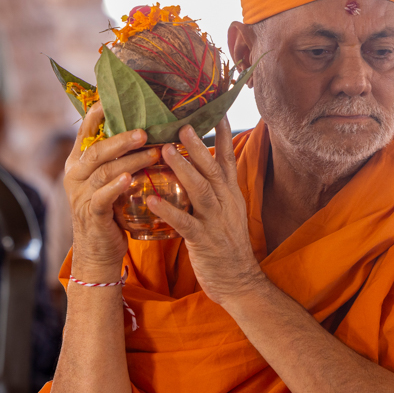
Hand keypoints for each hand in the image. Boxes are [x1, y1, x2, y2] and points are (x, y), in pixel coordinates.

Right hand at [64, 104, 160, 278]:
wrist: (98, 252)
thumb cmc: (110, 211)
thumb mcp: (108, 181)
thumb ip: (117, 158)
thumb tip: (144, 129)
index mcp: (79, 163)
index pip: (85, 133)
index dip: (97, 115)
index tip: (112, 98)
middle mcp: (75, 175)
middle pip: (97, 149)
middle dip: (122, 138)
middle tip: (145, 130)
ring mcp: (80, 195)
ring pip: (104, 171)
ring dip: (130, 160)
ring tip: (153, 152)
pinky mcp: (91, 214)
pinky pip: (102, 197)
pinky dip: (116, 186)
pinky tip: (130, 179)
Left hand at [148, 118, 265, 303]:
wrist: (240, 281)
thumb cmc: (228, 246)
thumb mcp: (228, 212)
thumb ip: (216, 190)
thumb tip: (201, 169)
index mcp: (230, 195)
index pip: (227, 160)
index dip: (223, 136)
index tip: (215, 111)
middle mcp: (225, 203)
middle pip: (212, 169)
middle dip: (198, 146)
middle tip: (183, 124)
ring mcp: (216, 221)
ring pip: (200, 190)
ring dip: (183, 169)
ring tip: (166, 151)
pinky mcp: (204, 241)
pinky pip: (185, 223)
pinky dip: (169, 211)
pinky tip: (153, 200)